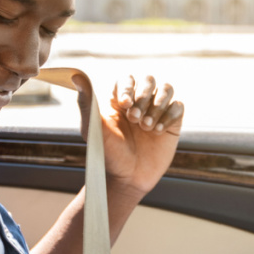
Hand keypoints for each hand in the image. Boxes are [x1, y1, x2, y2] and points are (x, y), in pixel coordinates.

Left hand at [77, 74, 183, 198]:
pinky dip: (169, 115)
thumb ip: (86, 102)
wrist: (127, 178)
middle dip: (143, 98)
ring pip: (166, 89)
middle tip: (135, 119)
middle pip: (149, 81)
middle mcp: (140, 102)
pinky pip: (178, 106)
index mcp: (120, 99)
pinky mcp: (172, 122)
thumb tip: (75, 76)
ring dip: (157, 105)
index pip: (127, 79)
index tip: (124, 104)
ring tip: (147, 127)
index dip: (128, 88)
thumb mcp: (93, 128)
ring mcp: (157, 111)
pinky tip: (158, 131)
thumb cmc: (108, 154)